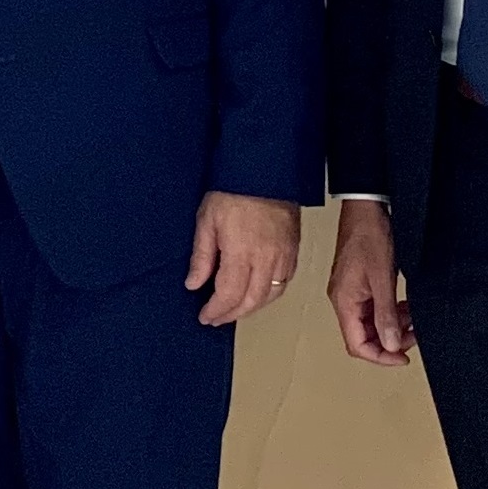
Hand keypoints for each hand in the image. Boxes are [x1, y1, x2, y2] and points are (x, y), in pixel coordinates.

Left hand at [185, 192, 300, 325]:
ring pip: (270, 295)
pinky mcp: (293, 250)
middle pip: (251, 301)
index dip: (217, 310)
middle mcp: (266, 259)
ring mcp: (283, 256)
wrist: (265, 170)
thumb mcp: (207, 221)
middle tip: (217, 318)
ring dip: (251, 308)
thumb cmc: (233, 191)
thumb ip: (202, 257)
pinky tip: (257, 293)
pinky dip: (269, 294)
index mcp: (242, 253)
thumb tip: (194, 284)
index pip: (229, 295)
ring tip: (234, 310)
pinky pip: (284, 282)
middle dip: (232, 314)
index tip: (205, 316)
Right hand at [328, 199, 414, 365]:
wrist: (366, 207)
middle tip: (413, 335)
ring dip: (392, 325)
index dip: (381, 356)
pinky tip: (405, 306)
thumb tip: (390, 344)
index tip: (403, 356)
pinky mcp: (360, 283)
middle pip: (364, 336)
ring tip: (413, 319)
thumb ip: (386, 314)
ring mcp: (352, 291)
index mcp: (344, 302)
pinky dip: (391, 311)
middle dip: (390, 340)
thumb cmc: (369, 235)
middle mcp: (344, 300)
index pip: (357, 345)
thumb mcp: (383, 278)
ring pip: (371, 322)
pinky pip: (374, 307)